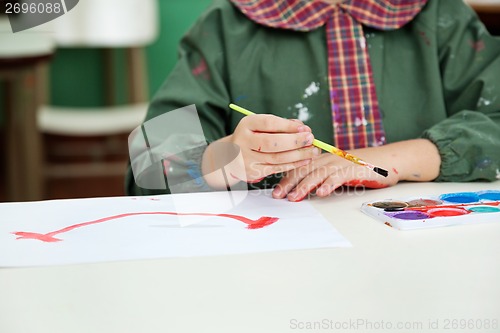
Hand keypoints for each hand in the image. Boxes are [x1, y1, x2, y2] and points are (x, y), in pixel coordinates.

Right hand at [202, 114, 320, 187]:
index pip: (269, 123)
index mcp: (247, 124)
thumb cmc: (254, 136)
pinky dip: (293, 164)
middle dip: (295, 141)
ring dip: (299, 155)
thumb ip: (282, 125)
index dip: (288, 126)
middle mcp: (244, 141)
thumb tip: (304, 129)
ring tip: (313, 151)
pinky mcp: (252, 172)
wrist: (231, 155)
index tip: (304, 128)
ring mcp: (246, 158)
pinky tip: (305, 160)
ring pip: (277, 158)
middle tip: (311, 139)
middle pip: (272, 143)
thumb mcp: (262, 126)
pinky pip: (276, 168)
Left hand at [272, 139, 440, 201]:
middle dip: (289, 183)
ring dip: (305, 186)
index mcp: (323, 159)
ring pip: (318, 173)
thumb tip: (303, 191)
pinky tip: (321, 193)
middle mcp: (329, 159)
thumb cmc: (360, 168)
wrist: (388, 160)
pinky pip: (339, 176)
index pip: (299, 168)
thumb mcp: (337, 172)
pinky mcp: (355, 169)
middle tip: (278, 196)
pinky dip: (329, 184)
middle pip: (305, 170)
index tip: (274, 192)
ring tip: (294, 197)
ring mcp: (341, 163)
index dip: (286, 179)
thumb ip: (322, 178)